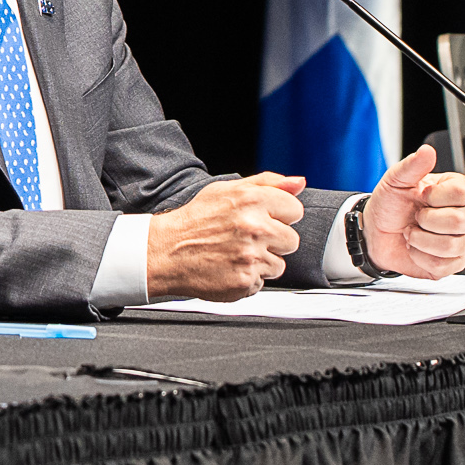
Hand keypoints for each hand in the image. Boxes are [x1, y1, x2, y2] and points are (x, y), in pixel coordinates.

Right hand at [146, 173, 305, 299]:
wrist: (166, 251)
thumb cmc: (196, 220)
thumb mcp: (227, 190)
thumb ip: (267, 183)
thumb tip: (298, 182)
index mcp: (251, 200)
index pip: (295, 209)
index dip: (279, 215)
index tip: (262, 218)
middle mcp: (254, 227)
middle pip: (292, 240)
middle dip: (273, 240)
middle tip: (247, 238)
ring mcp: (251, 256)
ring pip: (279, 264)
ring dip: (262, 262)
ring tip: (236, 253)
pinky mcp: (246, 281)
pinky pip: (263, 282)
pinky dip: (249, 277)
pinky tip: (230, 267)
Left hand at [360, 143, 464, 277]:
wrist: (376, 233)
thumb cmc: (390, 205)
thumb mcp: (395, 180)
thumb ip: (412, 165)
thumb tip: (427, 151)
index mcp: (456, 190)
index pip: (461, 193)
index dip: (435, 197)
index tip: (421, 196)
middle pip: (460, 221)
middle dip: (426, 221)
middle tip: (415, 217)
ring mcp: (462, 240)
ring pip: (452, 246)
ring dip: (421, 240)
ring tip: (413, 233)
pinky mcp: (453, 262)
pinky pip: (444, 265)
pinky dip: (421, 257)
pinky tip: (416, 248)